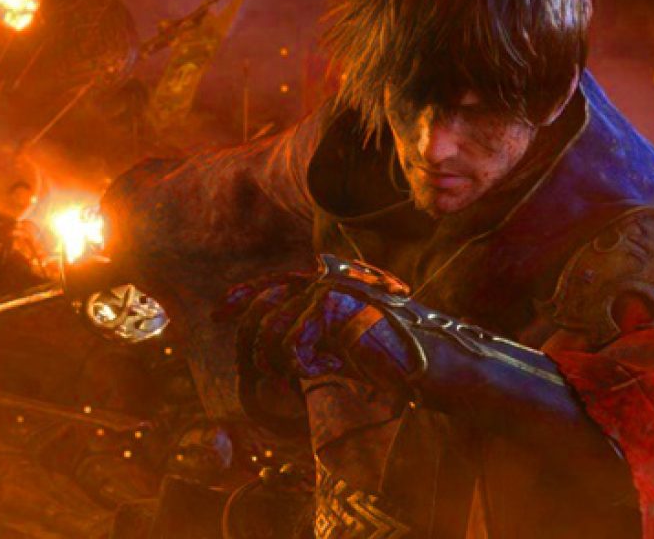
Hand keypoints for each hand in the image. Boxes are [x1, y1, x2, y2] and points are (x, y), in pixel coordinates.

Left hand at [226, 274, 414, 382]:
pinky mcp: (337, 306)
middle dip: (252, 344)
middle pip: (262, 305)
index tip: (218, 312)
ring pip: (272, 329)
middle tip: (267, 373)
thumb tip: (266, 352)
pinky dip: (305, 365)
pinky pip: (293, 342)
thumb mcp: (342, 347)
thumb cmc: (391, 361)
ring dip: (280, 363)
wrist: (435, 364)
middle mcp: (327, 281)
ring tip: (308, 373)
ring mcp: (332, 289)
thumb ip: (309, 339)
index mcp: (327, 285)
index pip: (272, 283)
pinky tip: (331, 367)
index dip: (241, 295)